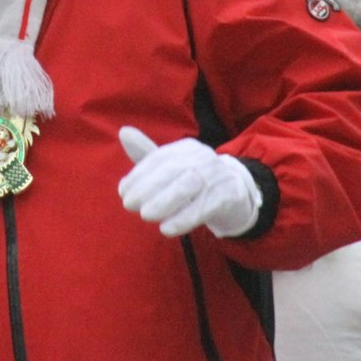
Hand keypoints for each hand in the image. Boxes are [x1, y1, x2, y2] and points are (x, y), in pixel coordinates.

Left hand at [117, 127, 260, 237]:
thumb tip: (124, 132)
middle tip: (129, 205)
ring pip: (188, 187)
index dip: (138, 174)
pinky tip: (167, 228)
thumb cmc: (195, 181)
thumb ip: (147, 155)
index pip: (159, 158)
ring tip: (145, 215)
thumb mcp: (172, 168)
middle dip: (147, 188)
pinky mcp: (229, 195)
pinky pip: (205, 206)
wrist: (237, 194)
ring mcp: (218, 175)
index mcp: (186, 148)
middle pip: (173, 170)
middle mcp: (203, 157)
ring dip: (164, 202)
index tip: (123, 192)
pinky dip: (184, 218)